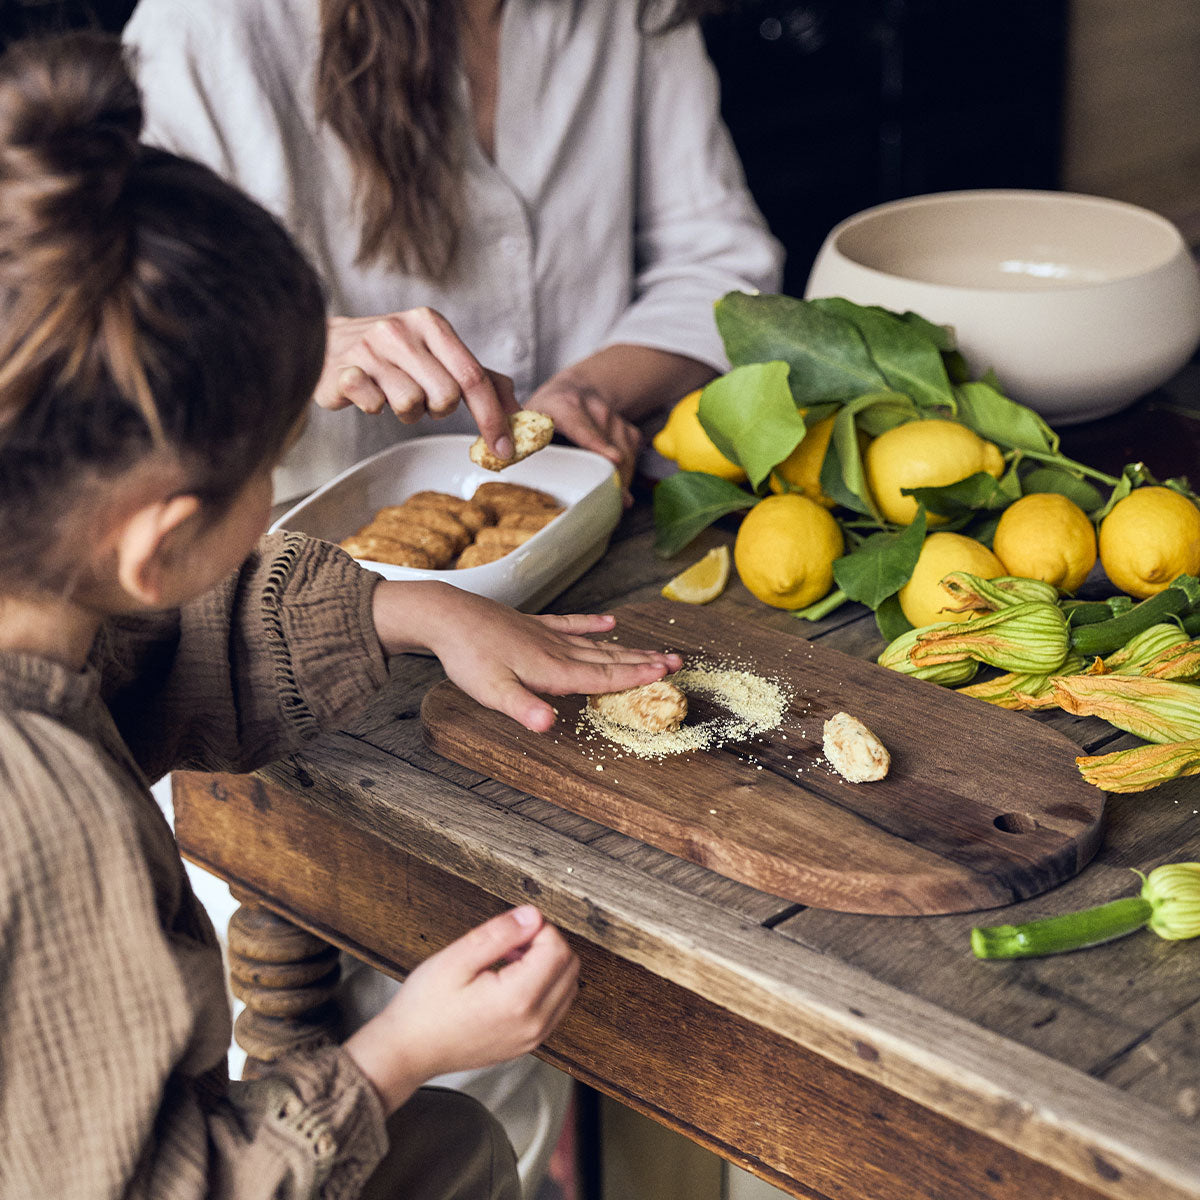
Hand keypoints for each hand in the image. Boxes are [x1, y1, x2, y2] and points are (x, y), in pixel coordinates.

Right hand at [316, 308, 519, 458]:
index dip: (492, 417)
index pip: (474, 377)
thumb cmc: (392, 356)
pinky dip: (375, 409)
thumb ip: (481, 379)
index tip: (503, 448)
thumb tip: (519, 413)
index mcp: (431, 324)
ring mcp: (369, 348)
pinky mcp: (343, 369)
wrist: (326, 342)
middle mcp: (401, 330)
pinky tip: (368, 394)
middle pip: (446, 396)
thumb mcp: (438, 355)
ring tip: (392, 393)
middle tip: (421, 399)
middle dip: (438, 409)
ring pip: (411, 405)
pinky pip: (374, 407)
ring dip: (407, 412)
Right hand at [344, 907, 578, 1112]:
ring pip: (567, 987)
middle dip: (546, 944)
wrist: (406, 1052)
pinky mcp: (527, 1044)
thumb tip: (533, 915)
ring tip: (507, 960)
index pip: (558, 949)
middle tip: (510, 941)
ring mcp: (533, 1038)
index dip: (539, 928)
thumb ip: (500, 934)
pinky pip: (555, 1008)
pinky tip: (509, 981)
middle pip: (569, 967)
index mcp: (518, 1000)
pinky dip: (543, 987)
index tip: (513, 928)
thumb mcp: (457, 958)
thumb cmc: (424, 1007)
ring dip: (547, 965)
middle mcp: (534, 1023)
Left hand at [372, 582, 683, 730]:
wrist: (447, 616)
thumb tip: (549, 725)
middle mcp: (557, 650)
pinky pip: (571, 625)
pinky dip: (591, 625)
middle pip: (608, 659)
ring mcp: (547, 635)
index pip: (602, 677)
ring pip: (596, 645)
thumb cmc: (468, 658)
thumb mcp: (492, 691)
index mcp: (552, 670)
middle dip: (643, 663)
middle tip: (677, 663)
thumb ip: (523, 709)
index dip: (635, 678)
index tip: (665, 675)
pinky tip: (608, 623)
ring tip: (654, 650)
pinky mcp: (534, 626)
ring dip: (627, 649)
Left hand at [528, 375, 642, 506]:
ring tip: (617, 499)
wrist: (573, 389)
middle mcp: (592, 407)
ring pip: (626, 451)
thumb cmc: (546, 411)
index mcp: (563, 405)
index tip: (613, 459)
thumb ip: (519, 438)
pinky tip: (619, 486)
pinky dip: (628, 472)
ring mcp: (612, 416)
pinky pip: (633, 453)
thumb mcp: (527, 418)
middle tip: (616, 500)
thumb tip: (505, 461)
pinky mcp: (626, 426)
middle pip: (610, 444)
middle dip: (615, 473)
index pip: (582, 425)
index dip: (598, 442)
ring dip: (623, 477)